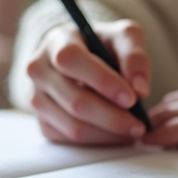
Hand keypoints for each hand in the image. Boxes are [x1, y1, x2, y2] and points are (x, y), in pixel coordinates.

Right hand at [26, 19, 150, 144]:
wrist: (80, 58)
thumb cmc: (102, 45)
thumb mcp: (123, 36)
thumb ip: (134, 56)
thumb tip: (140, 89)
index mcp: (56, 42)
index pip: (71, 60)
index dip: (102, 81)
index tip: (132, 98)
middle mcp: (40, 70)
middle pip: (74, 101)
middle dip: (112, 117)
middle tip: (140, 125)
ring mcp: (37, 98)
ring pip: (73, 126)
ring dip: (108, 133)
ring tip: (133, 131)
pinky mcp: (43, 122)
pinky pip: (70, 139)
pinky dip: (98, 140)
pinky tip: (117, 134)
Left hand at [142, 74, 177, 164]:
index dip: (167, 111)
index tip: (156, 123)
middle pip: (169, 103)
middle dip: (152, 118)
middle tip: (137, 132)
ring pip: (164, 114)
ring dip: (148, 127)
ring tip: (135, 141)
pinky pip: (169, 131)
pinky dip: (153, 138)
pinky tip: (144, 145)